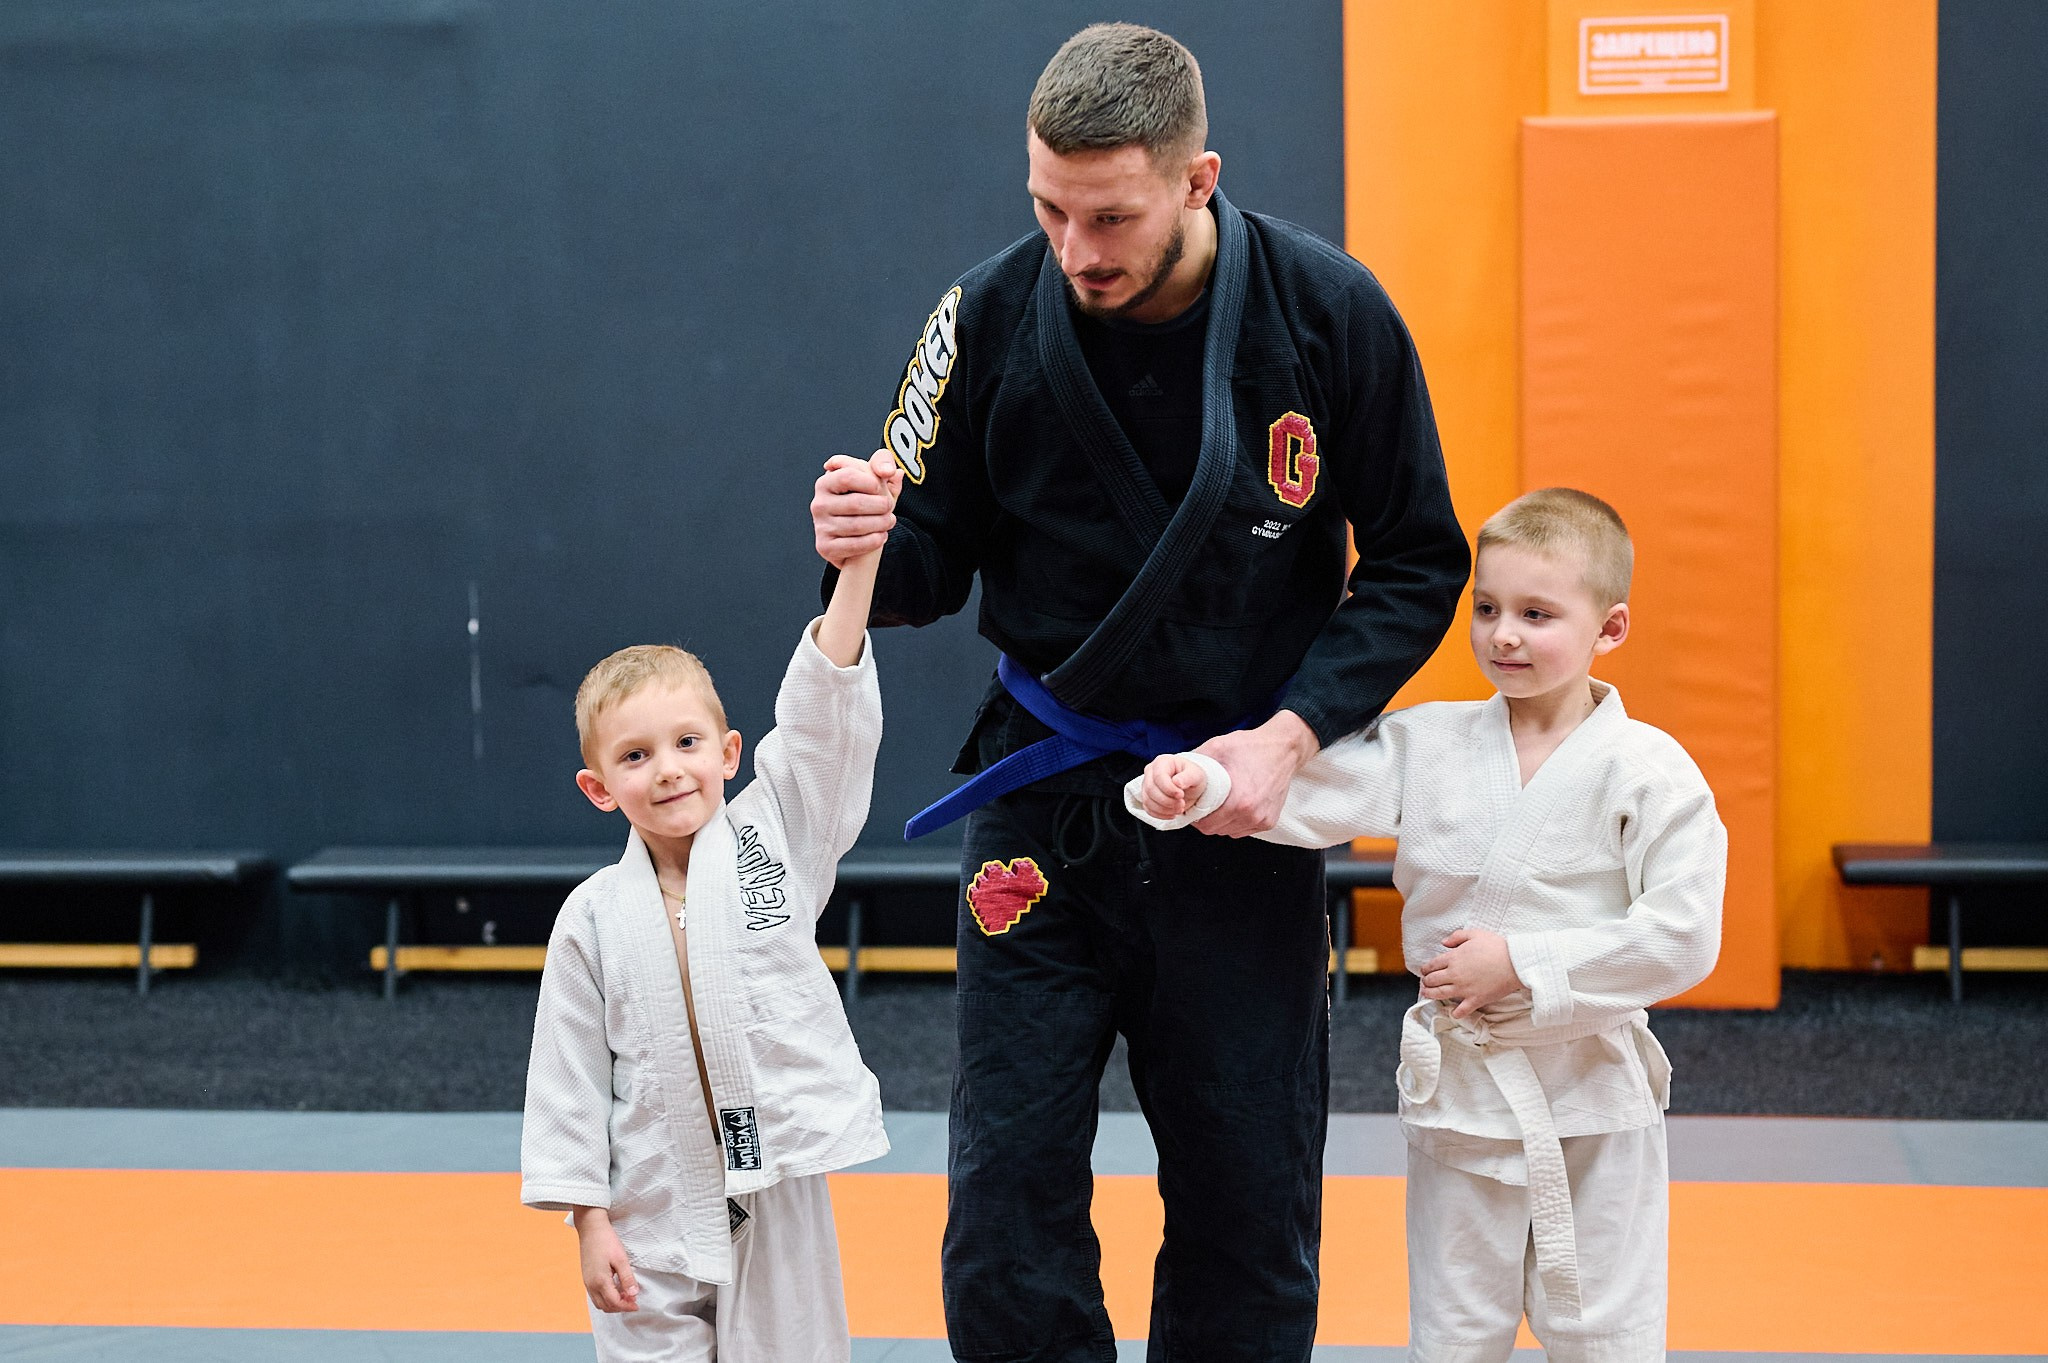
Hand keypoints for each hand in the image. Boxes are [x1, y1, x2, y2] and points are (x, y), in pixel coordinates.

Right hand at [574, 1208, 639, 1313]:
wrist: (591, 1228)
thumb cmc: (606, 1241)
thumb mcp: (621, 1259)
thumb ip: (627, 1278)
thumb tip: (634, 1294)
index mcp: (600, 1281)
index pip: (614, 1303)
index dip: (627, 1306)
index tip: (637, 1304)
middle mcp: (591, 1285)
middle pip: (605, 1306)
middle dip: (620, 1307)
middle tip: (632, 1300)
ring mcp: (587, 1282)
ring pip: (599, 1303)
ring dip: (612, 1303)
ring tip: (625, 1294)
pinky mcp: (586, 1278)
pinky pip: (595, 1295)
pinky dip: (606, 1297)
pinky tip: (615, 1288)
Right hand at [812, 449, 901, 566]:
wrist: (854, 538)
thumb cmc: (864, 504)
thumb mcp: (874, 481)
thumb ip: (883, 465)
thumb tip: (891, 471)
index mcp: (826, 482)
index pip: (848, 475)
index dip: (871, 481)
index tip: (880, 487)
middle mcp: (819, 504)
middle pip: (855, 502)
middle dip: (880, 505)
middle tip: (889, 507)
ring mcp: (820, 526)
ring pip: (857, 525)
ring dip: (881, 523)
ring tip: (889, 521)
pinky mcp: (825, 546)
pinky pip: (854, 545)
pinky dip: (874, 541)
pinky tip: (881, 536)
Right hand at [1141, 754, 1207, 821]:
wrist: (1190, 785)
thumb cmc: (1192, 776)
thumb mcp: (1196, 775)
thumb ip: (1188, 777)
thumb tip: (1177, 782)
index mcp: (1162, 762)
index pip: (1159, 777)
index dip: (1169, 789)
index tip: (1181, 795)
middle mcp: (1151, 771)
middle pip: (1151, 789)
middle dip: (1167, 801)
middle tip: (1182, 804)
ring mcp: (1146, 784)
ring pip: (1148, 801)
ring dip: (1164, 809)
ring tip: (1179, 809)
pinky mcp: (1147, 797)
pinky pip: (1148, 809)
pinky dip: (1161, 815)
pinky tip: (1172, 814)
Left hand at [1190, 710, 1318, 836]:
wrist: (1284, 749)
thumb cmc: (1253, 747)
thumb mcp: (1218, 747)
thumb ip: (1195, 762)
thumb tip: (1175, 773)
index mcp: (1238, 800)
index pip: (1205, 824)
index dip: (1194, 816)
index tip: (1193, 806)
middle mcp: (1252, 814)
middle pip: (1215, 830)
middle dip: (1206, 819)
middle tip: (1205, 803)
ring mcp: (1262, 820)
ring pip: (1229, 832)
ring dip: (1221, 821)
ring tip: (1221, 803)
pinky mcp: (1269, 822)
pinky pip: (1244, 830)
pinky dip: (1236, 822)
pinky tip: (1235, 806)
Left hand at [1418, 929, 1521, 1018]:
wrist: (1514, 962)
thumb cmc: (1496, 947)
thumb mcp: (1475, 934)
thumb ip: (1457, 937)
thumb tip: (1444, 943)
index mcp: (1453, 958)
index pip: (1432, 965)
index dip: (1425, 969)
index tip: (1424, 971)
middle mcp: (1454, 974)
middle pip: (1432, 980)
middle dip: (1426, 982)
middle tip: (1425, 983)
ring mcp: (1464, 989)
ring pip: (1440, 994)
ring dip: (1431, 995)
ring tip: (1427, 995)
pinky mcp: (1475, 1000)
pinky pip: (1461, 1011)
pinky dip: (1455, 1013)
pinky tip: (1453, 1013)